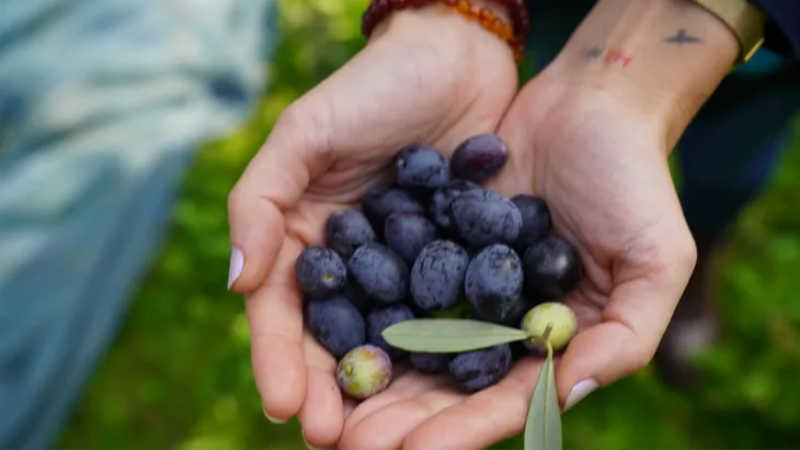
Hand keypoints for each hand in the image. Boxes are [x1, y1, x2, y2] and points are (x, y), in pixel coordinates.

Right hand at [227, 4, 516, 447]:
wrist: (455, 58)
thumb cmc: (371, 89)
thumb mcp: (305, 135)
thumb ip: (261, 203)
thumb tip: (237, 282)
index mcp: (307, 243)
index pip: (285, 315)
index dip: (281, 361)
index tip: (286, 406)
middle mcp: (356, 267)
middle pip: (339, 343)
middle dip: (336, 394)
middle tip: (339, 442)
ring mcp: (410, 270)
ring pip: (395, 342)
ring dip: (391, 392)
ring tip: (393, 437)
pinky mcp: (463, 264)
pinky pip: (454, 315)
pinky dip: (453, 353)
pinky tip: (457, 388)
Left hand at [335, 62, 697, 449]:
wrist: (587, 104)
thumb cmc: (633, 180)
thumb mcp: (655, 259)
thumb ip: (624, 335)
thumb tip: (566, 393)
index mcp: (546, 341)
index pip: (502, 399)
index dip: (461, 429)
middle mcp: (495, 321)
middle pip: (442, 382)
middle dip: (399, 416)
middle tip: (347, 443)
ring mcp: (457, 282)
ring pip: (407, 339)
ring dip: (369, 373)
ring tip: (323, 404)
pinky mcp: (428, 238)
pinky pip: (390, 276)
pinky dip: (359, 301)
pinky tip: (321, 325)